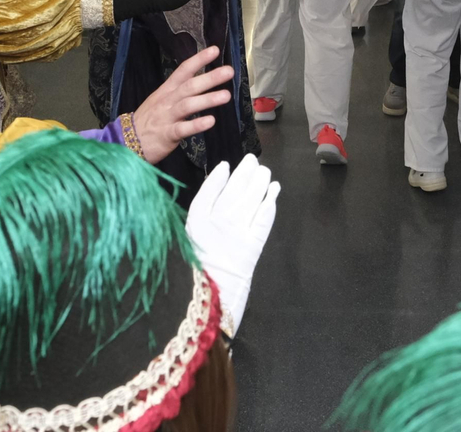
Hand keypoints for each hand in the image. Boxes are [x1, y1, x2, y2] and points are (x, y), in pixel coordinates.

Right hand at [130, 47, 233, 163]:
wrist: (126, 141)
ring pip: (188, 105)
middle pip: (189, 86)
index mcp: (167, 90)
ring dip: (207, 99)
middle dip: (210, 77)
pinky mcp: (167, 134)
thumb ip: (180, 91)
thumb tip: (203, 82)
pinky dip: (196, 124)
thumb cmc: (149, 120)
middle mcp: (168, 100)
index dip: (198, 60)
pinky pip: (182, 129)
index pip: (183, 70)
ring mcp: (167, 117)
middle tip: (229, 71)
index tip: (215, 50)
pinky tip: (211, 121)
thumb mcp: (161, 100)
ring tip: (226, 95)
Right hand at [185, 152, 280, 335]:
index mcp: (196, 221)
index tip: (226, 165)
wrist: (209, 301)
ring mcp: (238, 233)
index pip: (209, 191)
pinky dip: (270, 203)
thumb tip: (214, 185)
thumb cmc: (195, 269)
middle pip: (235, 190)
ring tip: (265, 172)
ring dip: (260, 183)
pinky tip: (273, 192)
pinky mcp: (254, 246)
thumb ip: (198, 213)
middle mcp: (218, 223)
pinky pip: (264, 219)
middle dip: (246, 173)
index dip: (218, 176)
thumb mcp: (187, 238)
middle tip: (253, 161)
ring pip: (252, 199)